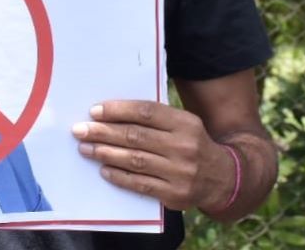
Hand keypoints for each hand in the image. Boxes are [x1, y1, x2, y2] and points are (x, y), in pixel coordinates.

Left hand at [71, 100, 234, 211]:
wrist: (223, 178)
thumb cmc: (191, 144)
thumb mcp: (183, 124)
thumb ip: (154, 118)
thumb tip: (110, 113)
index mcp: (185, 123)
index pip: (146, 112)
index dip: (118, 110)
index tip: (94, 111)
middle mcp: (185, 147)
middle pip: (136, 136)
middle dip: (103, 132)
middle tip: (80, 130)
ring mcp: (181, 173)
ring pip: (136, 160)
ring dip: (106, 153)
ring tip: (86, 148)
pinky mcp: (176, 194)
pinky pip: (141, 184)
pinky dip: (119, 176)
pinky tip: (104, 169)